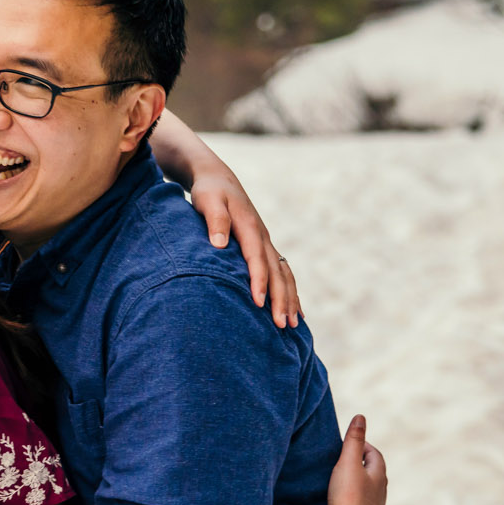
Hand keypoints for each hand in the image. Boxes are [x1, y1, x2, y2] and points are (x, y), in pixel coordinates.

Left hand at [183, 160, 300, 328]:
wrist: (219, 179)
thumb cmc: (209, 192)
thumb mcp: (207, 200)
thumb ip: (215, 220)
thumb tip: (219, 243)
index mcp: (249, 227)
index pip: (256, 258)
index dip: (259, 281)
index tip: (259, 303)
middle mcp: (262, 236)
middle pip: (276, 272)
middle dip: (280, 298)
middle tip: (282, 324)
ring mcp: (266, 243)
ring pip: (284, 274)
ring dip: (289, 299)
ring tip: (292, 325)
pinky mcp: (264, 247)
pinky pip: (282, 272)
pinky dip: (290, 292)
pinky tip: (295, 311)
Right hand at [325, 414, 387, 504]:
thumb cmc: (347, 497)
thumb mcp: (348, 463)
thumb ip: (353, 440)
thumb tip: (360, 416)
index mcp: (379, 476)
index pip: (374, 454)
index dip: (362, 446)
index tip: (347, 443)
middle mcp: (381, 494)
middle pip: (373, 472)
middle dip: (360, 463)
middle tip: (342, 458)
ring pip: (368, 491)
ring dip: (357, 483)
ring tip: (340, 480)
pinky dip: (353, 499)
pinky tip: (341, 503)